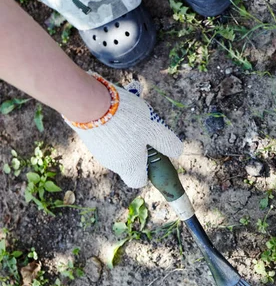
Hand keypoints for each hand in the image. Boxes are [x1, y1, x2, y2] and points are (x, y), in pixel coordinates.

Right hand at [65, 75, 182, 187]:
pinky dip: (112, 128)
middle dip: (138, 147)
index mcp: (130, 167)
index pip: (139, 181)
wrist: (88, 104)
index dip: (147, 169)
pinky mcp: (89, 138)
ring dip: (126, 136)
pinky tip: (114, 110)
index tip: (151, 152)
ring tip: (128, 114)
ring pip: (118, 149)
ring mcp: (99, 152)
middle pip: (130, 162)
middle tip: (143, 126)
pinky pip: (106, 138)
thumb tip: (177, 152)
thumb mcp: (153, 129)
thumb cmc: (126, 119)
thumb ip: (165, 142)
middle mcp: (113, 164)